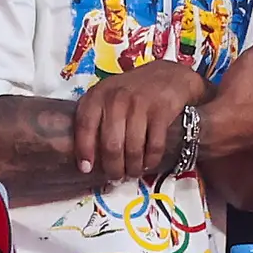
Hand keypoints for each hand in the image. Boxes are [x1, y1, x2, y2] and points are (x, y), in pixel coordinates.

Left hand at [72, 60, 205, 183]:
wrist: (169, 76)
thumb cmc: (132, 92)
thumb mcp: (108, 97)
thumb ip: (96, 119)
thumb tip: (87, 158)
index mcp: (98, 95)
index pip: (85, 125)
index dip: (84, 150)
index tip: (86, 169)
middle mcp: (116, 98)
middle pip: (111, 144)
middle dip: (113, 167)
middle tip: (116, 177)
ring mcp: (140, 104)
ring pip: (133, 149)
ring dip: (133, 168)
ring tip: (132, 173)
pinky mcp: (161, 111)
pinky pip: (154, 145)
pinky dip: (151, 160)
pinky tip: (148, 163)